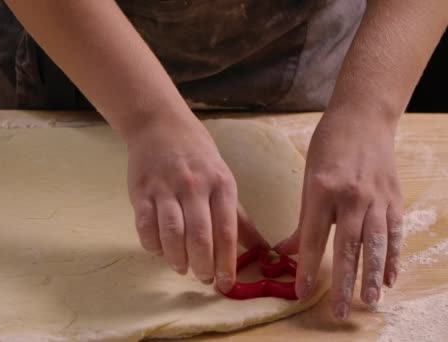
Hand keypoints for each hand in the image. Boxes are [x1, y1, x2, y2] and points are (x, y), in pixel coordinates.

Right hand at [126, 115, 267, 292]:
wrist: (159, 125)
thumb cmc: (197, 156)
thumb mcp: (224, 180)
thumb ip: (239, 217)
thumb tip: (263, 250)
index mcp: (220, 184)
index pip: (226, 230)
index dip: (227, 261)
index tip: (226, 284)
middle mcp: (194, 186)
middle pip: (198, 235)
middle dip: (202, 265)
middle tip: (205, 279)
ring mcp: (165, 188)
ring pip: (171, 233)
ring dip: (177, 258)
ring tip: (182, 268)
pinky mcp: (141, 191)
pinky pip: (145, 226)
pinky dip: (152, 245)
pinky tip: (160, 251)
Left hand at [275, 111, 402, 319]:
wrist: (363, 118)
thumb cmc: (328, 146)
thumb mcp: (308, 177)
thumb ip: (303, 218)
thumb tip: (286, 251)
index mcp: (323, 190)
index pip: (314, 237)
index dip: (308, 267)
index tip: (302, 292)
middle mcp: (352, 197)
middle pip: (348, 247)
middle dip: (344, 282)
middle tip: (340, 311)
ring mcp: (377, 198)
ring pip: (376, 244)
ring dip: (372, 275)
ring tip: (369, 301)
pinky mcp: (395, 198)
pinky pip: (396, 233)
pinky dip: (394, 257)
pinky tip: (390, 278)